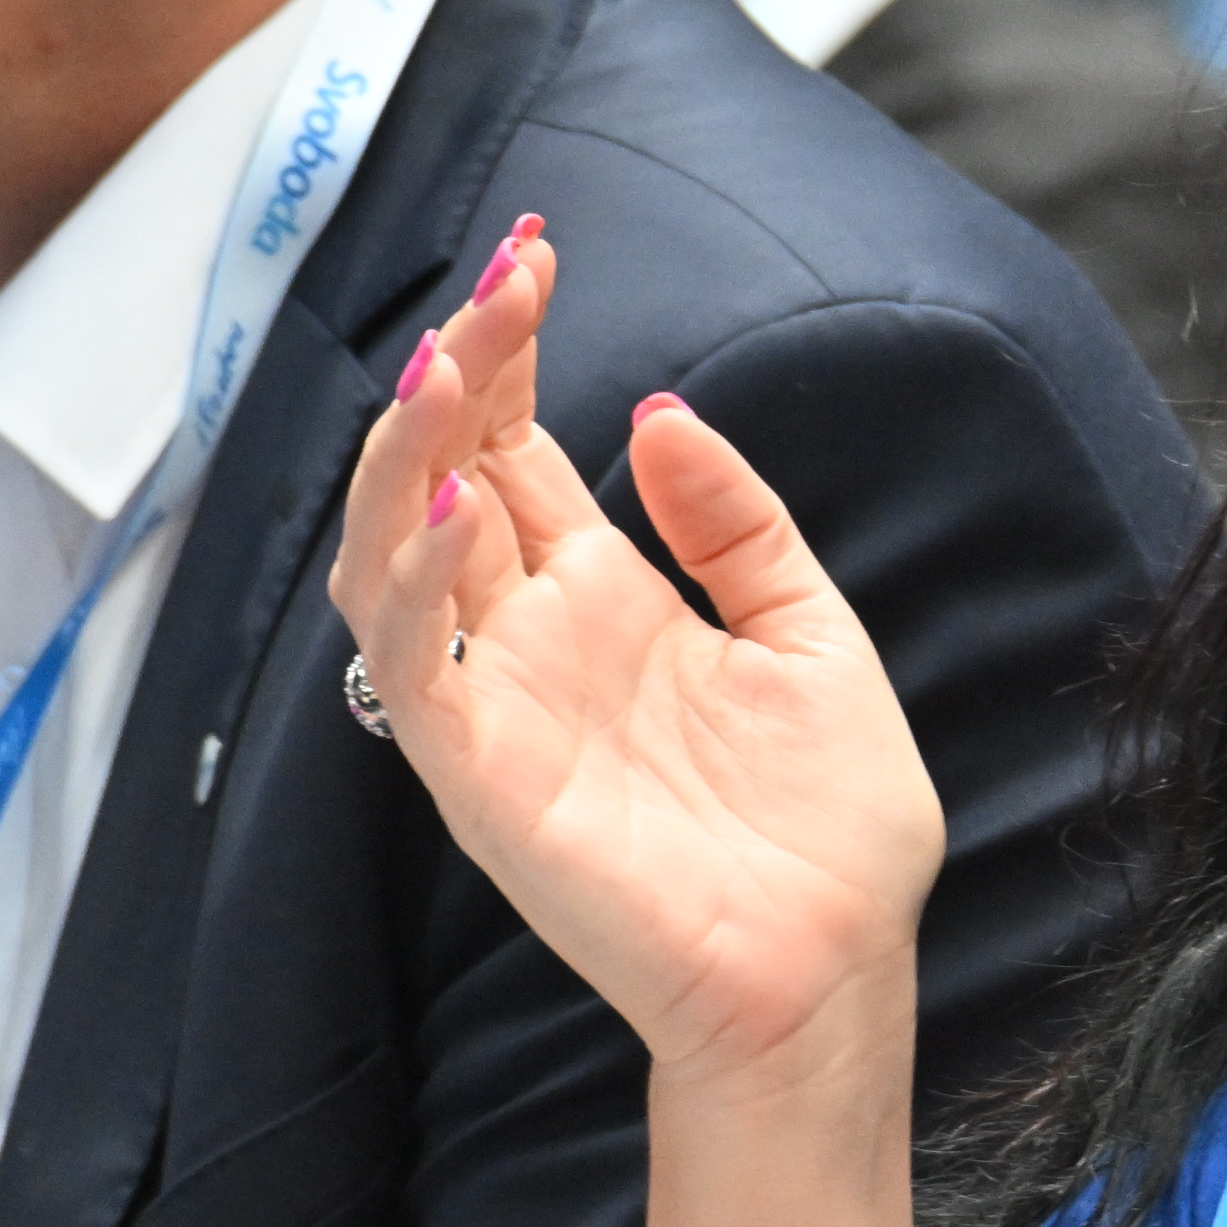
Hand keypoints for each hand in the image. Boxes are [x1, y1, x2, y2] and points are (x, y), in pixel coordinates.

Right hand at [327, 223, 944, 1082]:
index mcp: (600, 600)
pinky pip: (416, 672)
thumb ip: (739, 526)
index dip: (505, 351)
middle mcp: (529, 642)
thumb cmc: (828, 833)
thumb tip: (658, 412)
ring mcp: (497, 707)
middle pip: (442, 477)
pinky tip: (466, 510)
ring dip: (407, 459)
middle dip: (457, 372)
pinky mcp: (484, 781)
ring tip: (450, 368)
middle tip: (503, 279)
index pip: (512, 446)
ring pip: (390, 560)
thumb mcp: (813, 635)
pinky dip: (422, 587)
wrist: (835, 976)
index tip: (533, 251)